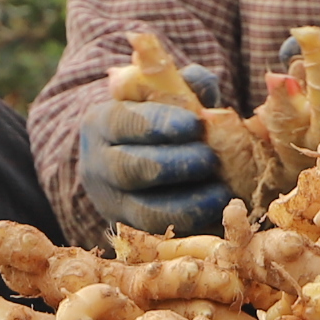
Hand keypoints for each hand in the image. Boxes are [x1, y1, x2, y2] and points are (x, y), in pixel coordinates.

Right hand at [80, 94, 228, 237]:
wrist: (128, 157)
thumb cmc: (153, 119)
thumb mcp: (161, 95)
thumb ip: (184, 84)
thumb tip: (202, 84)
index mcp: (101, 124)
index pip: (124, 123)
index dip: (159, 124)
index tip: (195, 124)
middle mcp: (98, 166)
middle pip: (131, 169)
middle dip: (175, 165)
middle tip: (210, 158)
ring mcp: (112, 204)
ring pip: (145, 210)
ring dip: (187, 203)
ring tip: (221, 191)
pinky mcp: (131, 231)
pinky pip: (160, 235)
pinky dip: (191, 226)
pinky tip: (217, 213)